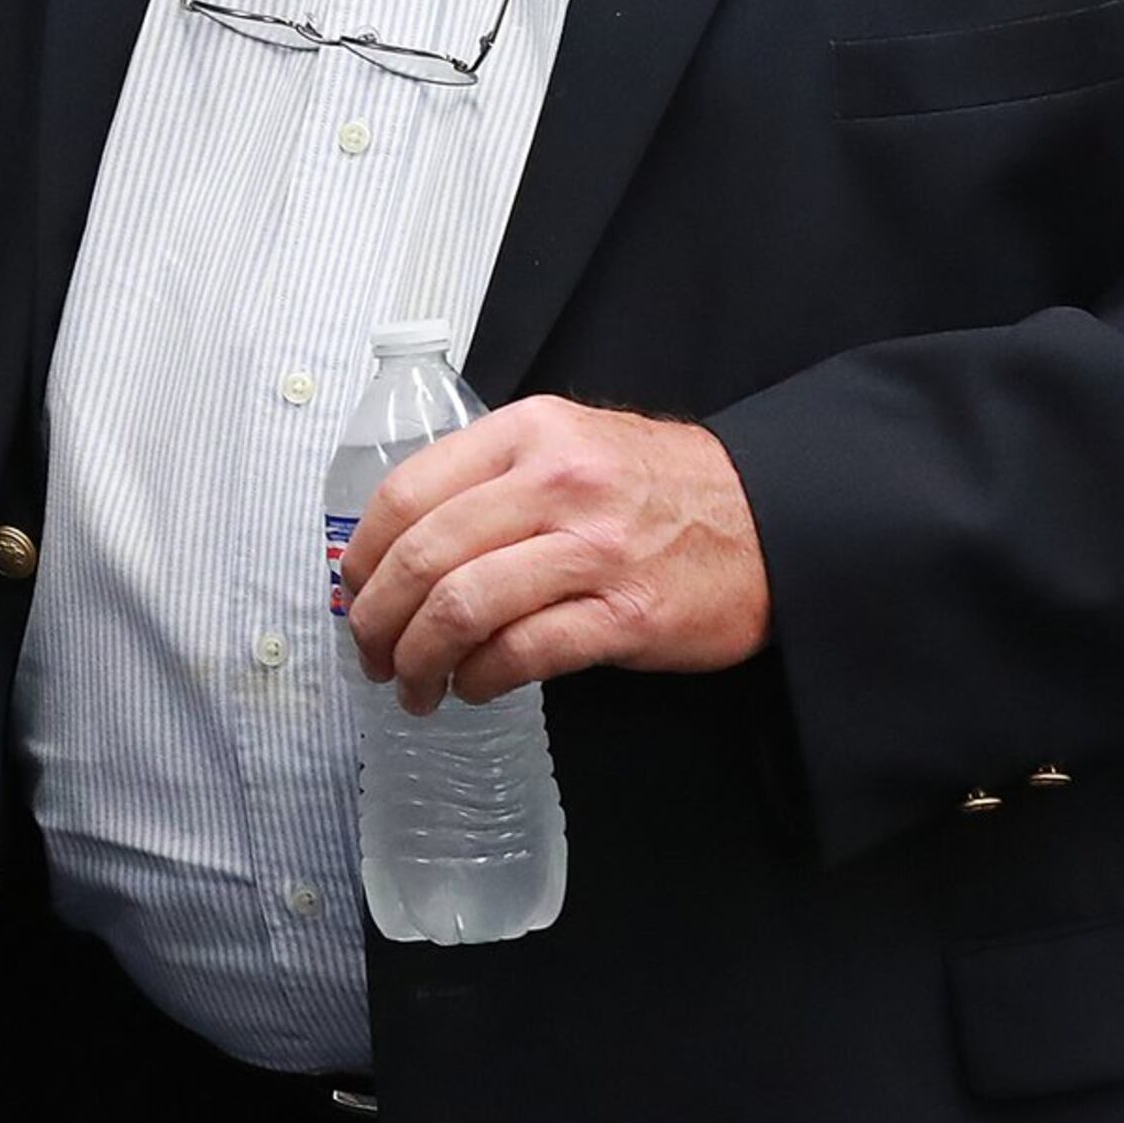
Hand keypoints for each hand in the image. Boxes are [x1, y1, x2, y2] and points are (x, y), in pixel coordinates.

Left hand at [341, 397, 768, 713]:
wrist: (772, 520)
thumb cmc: (657, 489)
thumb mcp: (569, 445)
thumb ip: (489, 478)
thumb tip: (396, 543)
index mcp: (529, 433)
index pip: (407, 492)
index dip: (363, 555)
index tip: (351, 593)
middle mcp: (557, 483)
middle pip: (426, 557)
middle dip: (377, 620)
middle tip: (369, 656)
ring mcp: (594, 550)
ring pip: (463, 608)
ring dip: (420, 661)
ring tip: (413, 687)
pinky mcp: (627, 614)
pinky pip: (523, 653)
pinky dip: (481, 680)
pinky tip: (474, 689)